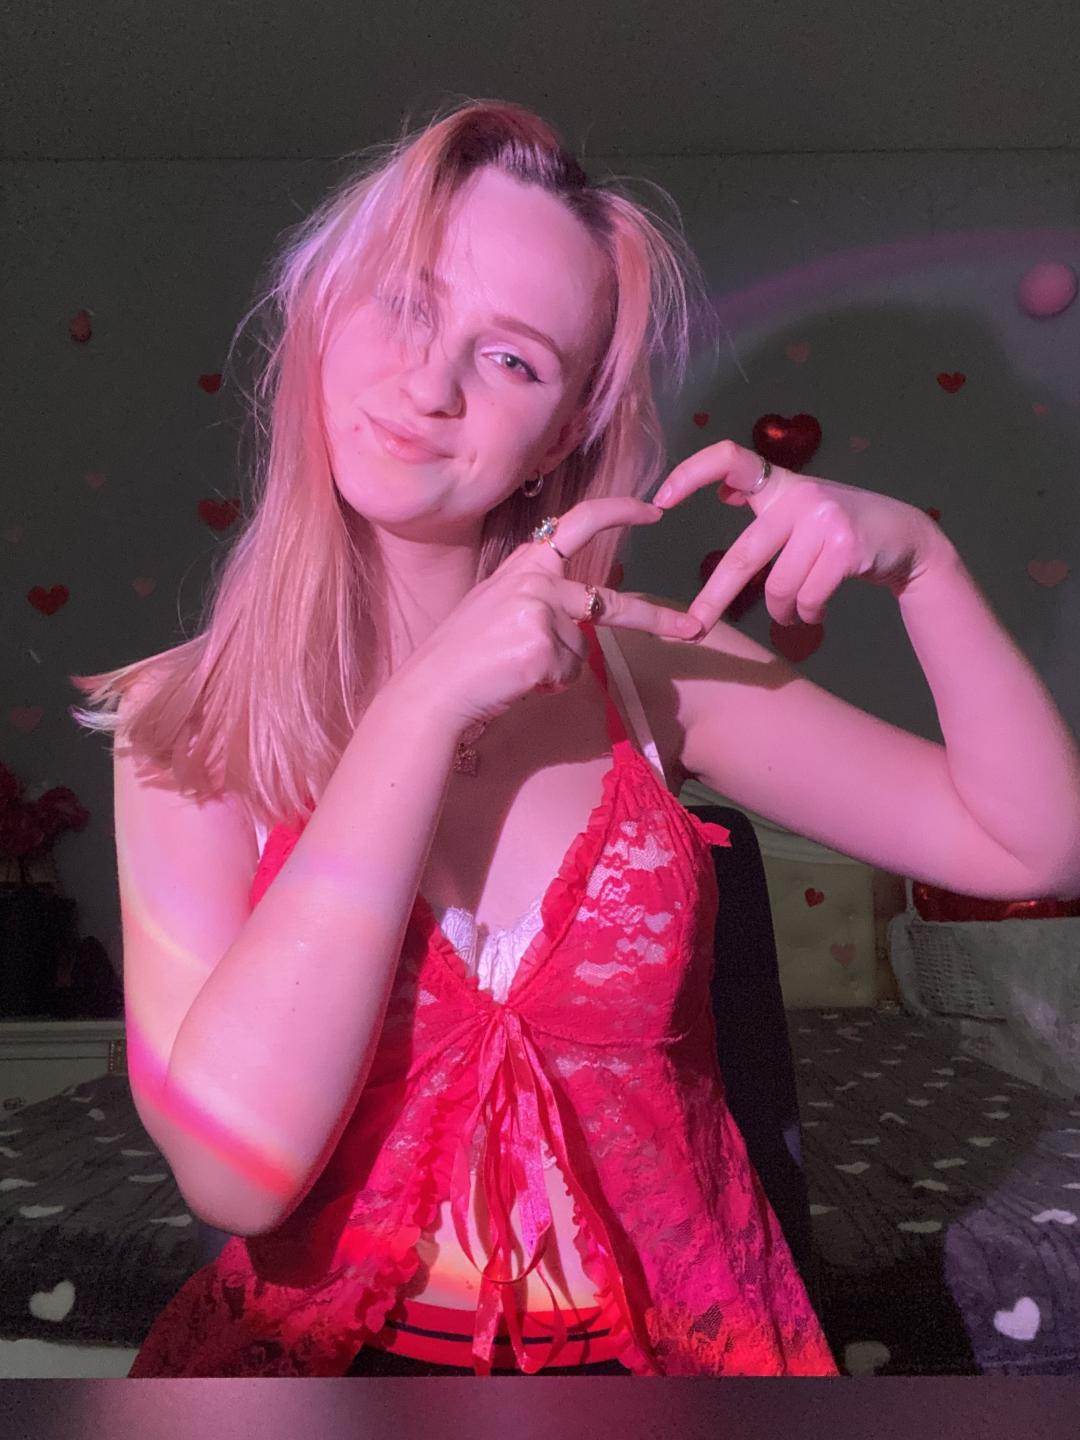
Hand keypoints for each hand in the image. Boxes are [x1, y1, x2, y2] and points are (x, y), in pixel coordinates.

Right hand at [392, 496, 701, 730]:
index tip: (654, 508)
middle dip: (655, 620)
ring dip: (558, 667)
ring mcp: (541, 612)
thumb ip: (540, 599)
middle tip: (691, 629)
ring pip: (581, 650)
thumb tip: (584, 615)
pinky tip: (514, 680)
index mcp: (526, 563)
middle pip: (611, 603)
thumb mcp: (497, 606)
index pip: (579, 522)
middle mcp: (537, 580)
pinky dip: (547, 684)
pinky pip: (568, 674)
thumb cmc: (462, 653)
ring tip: (514, 668)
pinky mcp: (544, 647)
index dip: (620, 510)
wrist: (433, 688)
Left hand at [652, 440, 945, 633]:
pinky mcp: (845, 545)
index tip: (660, 502)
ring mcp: (824, 518)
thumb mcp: (801, 507)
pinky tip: (817, 612)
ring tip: (794, 613)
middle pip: (744, 555)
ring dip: (783, 612)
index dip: (690, 473)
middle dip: (714, 599)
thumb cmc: (840, 528)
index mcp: (780, 484)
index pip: (728, 458)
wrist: (904, 538)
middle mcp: (800, 494)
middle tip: (692, 629)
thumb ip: (764, 503)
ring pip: (779, 587)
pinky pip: (808, 598)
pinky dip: (808, 614)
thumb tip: (723, 492)